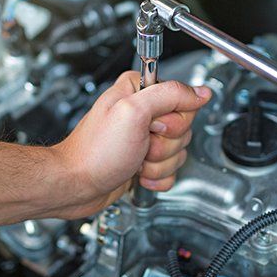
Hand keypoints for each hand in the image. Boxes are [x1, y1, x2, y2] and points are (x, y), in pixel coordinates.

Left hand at [51, 71, 211, 217]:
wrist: (76, 185)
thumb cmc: (94, 152)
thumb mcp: (133, 112)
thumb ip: (170, 95)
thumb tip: (200, 92)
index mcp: (140, 92)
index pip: (183, 101)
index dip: (172, 120)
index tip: (153, 126)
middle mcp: (144, 113)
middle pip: (183, 129)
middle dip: (164, 145)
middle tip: (141, 145)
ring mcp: (145, 138)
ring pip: (179, 153)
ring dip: (158, 164)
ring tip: (135, 161)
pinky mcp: (145, 161)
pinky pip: (171, 171)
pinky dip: (156, 177)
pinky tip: (137, 174)